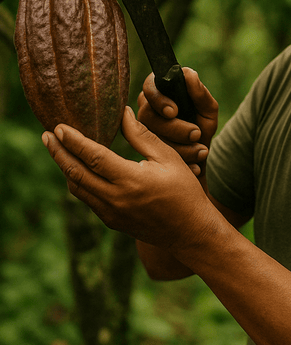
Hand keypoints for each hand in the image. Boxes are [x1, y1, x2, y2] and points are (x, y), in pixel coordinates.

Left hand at [42, 106, 212, 249]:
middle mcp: (116, 199)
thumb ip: (142, 135)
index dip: (73, 141)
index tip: (59, 127)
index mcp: (131, 180)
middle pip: (76, 173)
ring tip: (58, 149)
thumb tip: (122, 113)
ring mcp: (111, 213)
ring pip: (77, 188)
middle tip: (46, 135)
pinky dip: (79, 181)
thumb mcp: (168, 157)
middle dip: (58, 152)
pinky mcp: (112, 222)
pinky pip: (87, 199)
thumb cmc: (184, 190)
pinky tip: (78, 169)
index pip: (93, 156)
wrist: (190, 231)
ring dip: (65, 167)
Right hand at [137, 67, 217, 179]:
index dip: (158, 99)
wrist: (200, 158)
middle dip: (174, 128)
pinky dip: (179, 161)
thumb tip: (189, 74)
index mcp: (160, 91)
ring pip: (149, 136)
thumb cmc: (202, 127)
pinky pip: (154, 155)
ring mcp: (140, 129)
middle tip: (196, 134)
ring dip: (179, 147)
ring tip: (201, 152)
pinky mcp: (143, 150)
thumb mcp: (208, 111)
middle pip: (147, 115)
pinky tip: (194, 166)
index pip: (149, 87)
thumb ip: (200, 94)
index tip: (174, 111)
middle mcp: (145, 108)